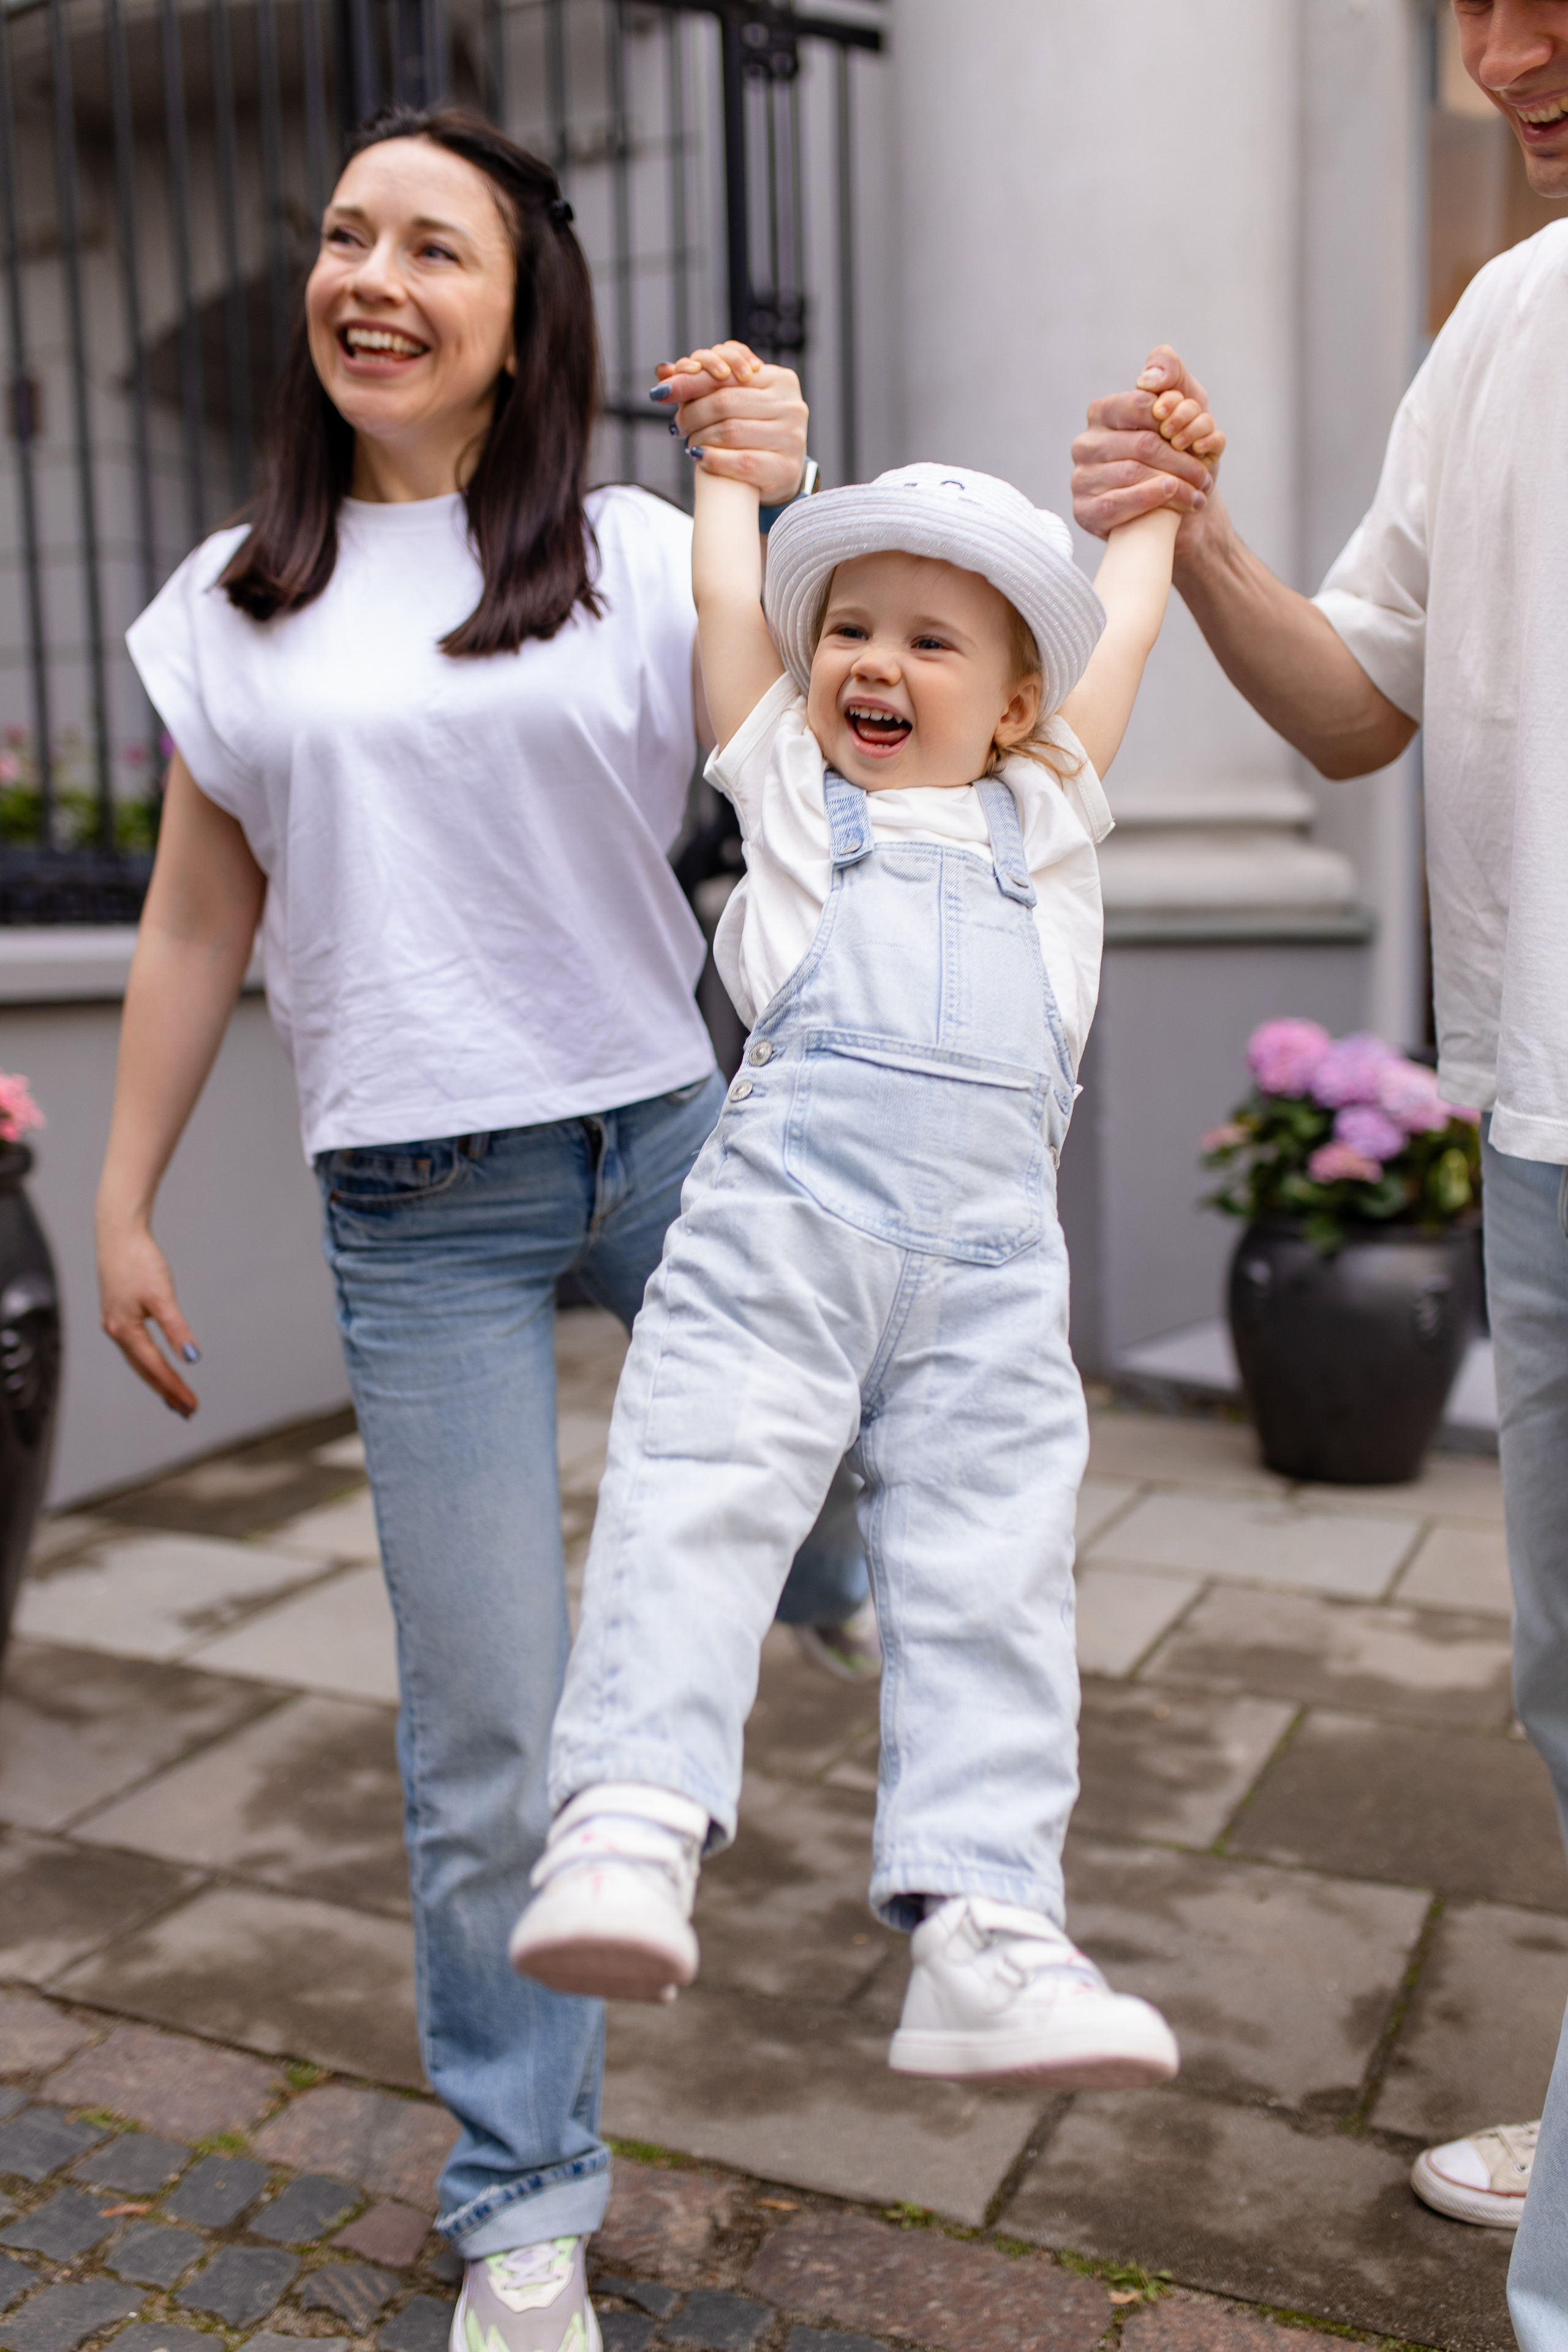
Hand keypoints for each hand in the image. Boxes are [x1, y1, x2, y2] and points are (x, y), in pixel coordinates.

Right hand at [98, 1217, 200, 1415]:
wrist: (119, 1234)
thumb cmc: (140, 1261)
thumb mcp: (162, 1296)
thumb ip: (177, 1329)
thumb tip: (192, 1357)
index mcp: (124, 1330)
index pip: (154, 1368)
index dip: (173, 1388)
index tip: (191, 1406)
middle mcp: (115, 1330)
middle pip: (144, 1370)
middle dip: (165, 1391)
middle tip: (187, 1411)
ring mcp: (114, 1322)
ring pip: (137, 1360)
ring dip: (156, 1379)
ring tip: (174, 1398)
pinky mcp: (117, 1313)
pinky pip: (134, 1347)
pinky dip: (147, 1362)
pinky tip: (156, 1366)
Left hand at [652, 341, 808, 507]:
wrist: (781, 473)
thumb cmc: (754, 430)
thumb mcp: (736, 401)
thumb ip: (705, 383)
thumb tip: (662, 371)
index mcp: (780, 379)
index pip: (727, 375)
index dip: (692, 382)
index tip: (663, 391)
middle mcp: (791, 405)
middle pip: (725, 403)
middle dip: (692, 413)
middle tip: (677, 425)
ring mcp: (792, 438)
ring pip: (730, 432)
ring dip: (699, 437)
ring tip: (689, 443)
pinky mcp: (786, 468)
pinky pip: (741, 462)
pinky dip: (713, 459)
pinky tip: (699, 457)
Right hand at [1071, 345, 1225, 553]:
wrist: (1178, 509)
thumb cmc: (1180, 454)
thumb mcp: (1186, 404)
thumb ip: (1170, 372)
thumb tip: (1149, 378)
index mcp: (1103, 413)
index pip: (1139, 404)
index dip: (1174, 420)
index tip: (1195, 439)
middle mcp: (1086, 443)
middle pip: (1141, 444)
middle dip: (1180, 461)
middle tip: (1203, 476)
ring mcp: (1081, 478)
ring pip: (1132, 474)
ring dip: (1174, 484)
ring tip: (1197, 492)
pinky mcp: (1084, 511)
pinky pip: (1116, 504)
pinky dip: (1152, 501)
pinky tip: (1175, 500)